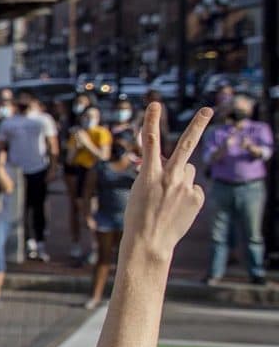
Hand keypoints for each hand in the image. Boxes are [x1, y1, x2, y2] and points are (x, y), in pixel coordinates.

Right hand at [123, 103, 209, 266]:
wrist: (149, 242)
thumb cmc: (138, 215)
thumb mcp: (139, 189)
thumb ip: (154, 170)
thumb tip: (165, 158)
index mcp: (150, 175)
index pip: (150, 142)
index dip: (152, 121)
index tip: (155, 104)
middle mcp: (170, 178)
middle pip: (186, 145)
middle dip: (197, 125)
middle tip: (208, 110)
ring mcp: (186, 188)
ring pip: (188, 170)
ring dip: (180, 177)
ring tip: (168, 197)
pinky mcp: (197, 198)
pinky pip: (194, 188)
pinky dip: (187, 194)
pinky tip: (177, 207)